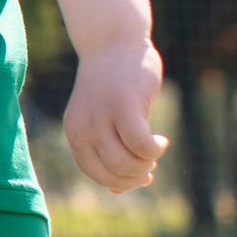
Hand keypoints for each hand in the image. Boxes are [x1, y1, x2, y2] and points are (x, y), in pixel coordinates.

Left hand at [63, 39, 165, 193]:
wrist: (113, 43)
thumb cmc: (113, 86)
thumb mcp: (104, 121)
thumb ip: (108, 152)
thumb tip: (117, 193)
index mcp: (76, 134)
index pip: (96, 174)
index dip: (122, 181)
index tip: (141, 175)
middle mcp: (84, 128)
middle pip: (112, 174)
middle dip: (137, 176)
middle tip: (151, 162)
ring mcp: (101, 117)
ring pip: (126, 164)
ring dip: (147, 164)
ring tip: (155, 149)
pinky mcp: (124, 106)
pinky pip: (140, 145)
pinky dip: (154, 150)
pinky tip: (161, 140)